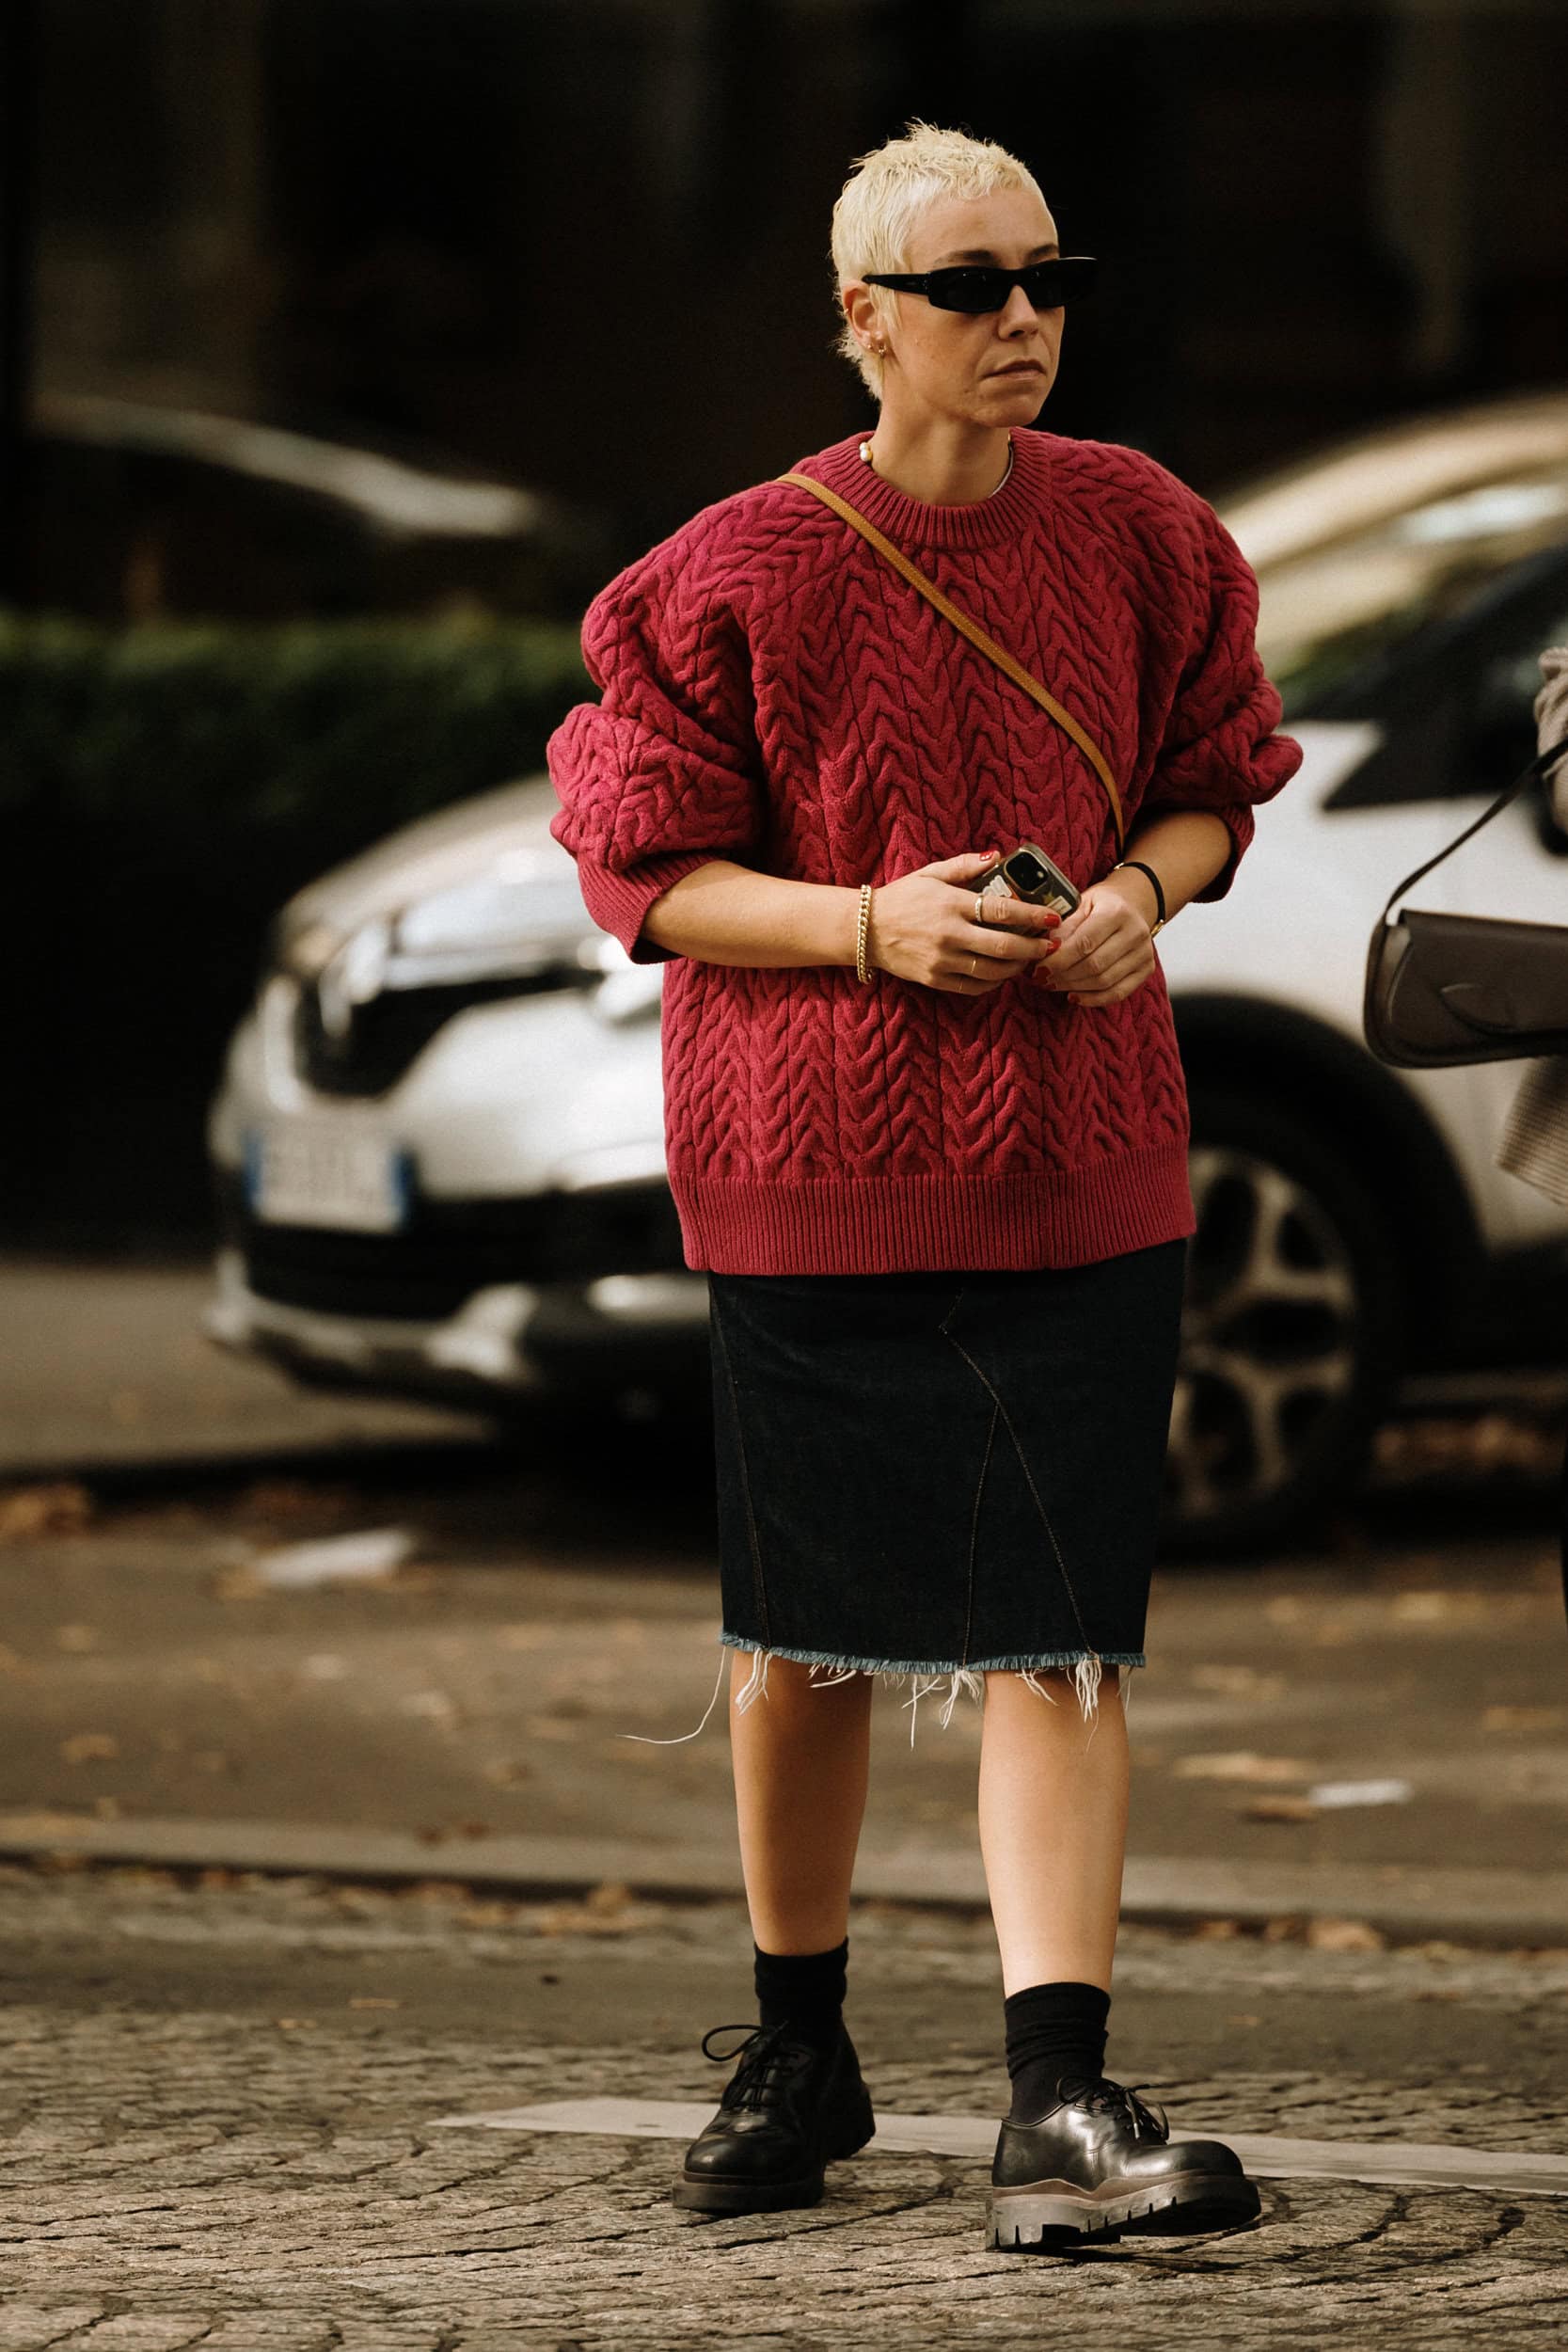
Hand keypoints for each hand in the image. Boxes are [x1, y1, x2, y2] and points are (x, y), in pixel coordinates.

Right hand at [865, 852, 1060, 994]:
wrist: (865, 929)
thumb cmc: (902, 897)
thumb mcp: (932, 873)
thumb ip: (965, 865)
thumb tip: (998, 856)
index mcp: (952, 904)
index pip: (1003, 911)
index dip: (1033, 916)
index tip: (1053, 918)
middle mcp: (949, 934)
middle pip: (1003, 946)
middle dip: (1034, 947)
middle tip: (1052, 945)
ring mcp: (942, 960)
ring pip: (992, 971)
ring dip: (1017, 967)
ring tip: (1030, 959)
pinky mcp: (935, 980)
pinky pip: (974, 987)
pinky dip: (994, 982)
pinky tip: (1004, 973)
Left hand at [1036, 871, 1157, 1006]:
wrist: (1133, 904)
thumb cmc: (1101, 904)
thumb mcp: (1080, 903)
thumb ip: (1065, 926)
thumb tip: (1047, 949)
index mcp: (1117, 911)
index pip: (1084, 942)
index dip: (1059, 959)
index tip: (1039, 968)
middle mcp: (1135, 932)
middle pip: (1095, 965)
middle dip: (1064, 976)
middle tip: (1042, 979)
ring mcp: (1145, 953)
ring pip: (1105, 981)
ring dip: (1074, 987)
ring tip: (1053, 985)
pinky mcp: (1147, 969)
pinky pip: (1118, 993)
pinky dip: (1093, 999)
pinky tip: (1074, 996)